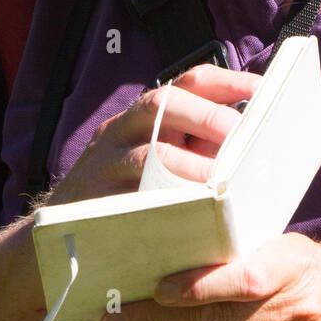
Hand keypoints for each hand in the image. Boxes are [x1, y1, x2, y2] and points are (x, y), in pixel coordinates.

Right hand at [40, 64, 260, 206]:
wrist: (58, 238)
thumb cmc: (126, 200)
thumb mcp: (159, 165)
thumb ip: (197, 152)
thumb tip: (258, 153)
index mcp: (146, 117)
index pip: (189, 83)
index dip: (227, 82)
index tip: (263, 90)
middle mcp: (122, 130)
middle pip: (162, 104)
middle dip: (207, 117)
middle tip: (241, 137)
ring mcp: (104, 163)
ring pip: (147, 153)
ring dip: (189, 166)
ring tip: (221, 183)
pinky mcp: (95, 201)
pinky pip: (130, 198)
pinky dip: (163, 205)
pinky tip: (190, 217)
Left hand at [100, 232, 320, 320]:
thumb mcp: (291, 246)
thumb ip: (245, 248)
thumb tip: (186, 244)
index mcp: (289, 266)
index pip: (244, 278)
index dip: (200, 284)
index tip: (159, 283)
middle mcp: (285, 309)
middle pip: (213, 315)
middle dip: (155, 313)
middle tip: (113, 311)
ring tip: (130, 320)